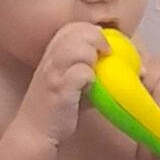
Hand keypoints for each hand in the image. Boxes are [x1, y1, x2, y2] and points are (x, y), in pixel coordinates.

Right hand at [29, 22, 108, 145]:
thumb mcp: (72, 82)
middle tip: (107, 56)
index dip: (92, 32)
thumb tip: (124, 67)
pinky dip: (91, 78)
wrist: (35, 132)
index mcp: (53, 53)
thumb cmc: (58, 107)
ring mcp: (54, 73)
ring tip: (97, 72)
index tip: (104, 48)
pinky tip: (92, 89)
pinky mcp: (60, 90)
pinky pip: (81, 73)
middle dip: (97, 40)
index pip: (73, 27)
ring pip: (79, 48)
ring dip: (94, 57)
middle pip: (77, 31)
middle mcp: (51, 59)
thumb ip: (90, 69)